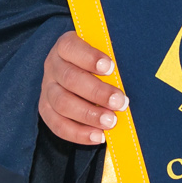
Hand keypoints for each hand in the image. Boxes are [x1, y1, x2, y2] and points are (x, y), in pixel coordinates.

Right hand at [40, 30, 128, 145]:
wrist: (77, 69)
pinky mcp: (46, 109)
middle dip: (98, 92)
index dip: (90, 57)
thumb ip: (112, 58)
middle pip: (70, 79)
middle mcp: (52, 66)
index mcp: (65, 46)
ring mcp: (47, 89)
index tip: (110, 68)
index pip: (71, 47)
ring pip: (62, 104)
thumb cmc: (97, 59)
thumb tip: (136, 70)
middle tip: (121, 102)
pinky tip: (98, 136)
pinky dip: (79, 133)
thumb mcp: (103, 51)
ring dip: (89, 115)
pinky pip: (58, 125)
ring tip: (111, 122)